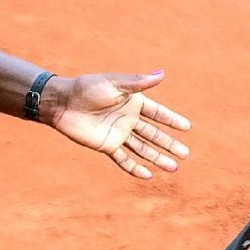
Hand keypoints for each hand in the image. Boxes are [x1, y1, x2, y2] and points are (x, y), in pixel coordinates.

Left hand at [48, 70, 190, 178]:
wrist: (63, 103)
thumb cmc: (87, 88)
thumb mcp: (115, 83)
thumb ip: (138, 82)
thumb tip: (162, 74)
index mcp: (132, 101)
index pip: (157, 113)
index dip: (171, 120)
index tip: (187, 127)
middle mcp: (128, 118)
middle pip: (154, 134)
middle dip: (169, 144)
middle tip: (185, 154)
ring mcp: (118, 133)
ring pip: (143, 149)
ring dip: (158, 158)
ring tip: (174, 168)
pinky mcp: (107, 145)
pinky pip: (123, 159)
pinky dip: (134, 168)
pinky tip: (148, 175)